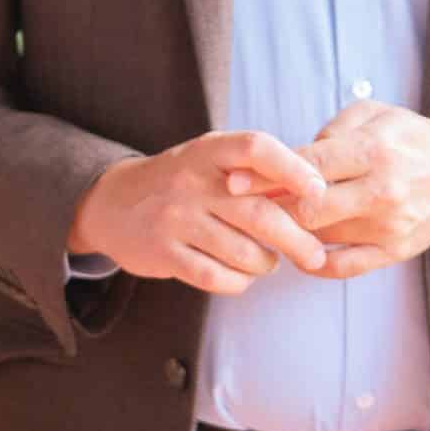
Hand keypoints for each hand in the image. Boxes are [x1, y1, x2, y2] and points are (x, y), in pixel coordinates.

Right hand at [67, 130, 329, 293]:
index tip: (319, 190)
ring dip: (266, 263)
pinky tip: (241, 274)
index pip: (256, 148)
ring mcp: (175, 219)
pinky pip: (217, 278)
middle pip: (260, 214)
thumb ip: (253, 172)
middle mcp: (190, 182)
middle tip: (314, 255)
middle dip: (297, 240)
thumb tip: (315, 195)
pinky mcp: (164, 253)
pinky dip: (239, 282)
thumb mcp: (208, 160)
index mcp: (207, 151)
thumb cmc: (179, 182)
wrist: (111, 202)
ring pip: (243, 252)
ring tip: (268, 261)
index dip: (294, 168)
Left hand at [238, 102, 429, 280]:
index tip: (232, 180)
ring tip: (266, 223)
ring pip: (321, 237)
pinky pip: (344, 267)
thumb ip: (328, 131)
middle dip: (270, 207)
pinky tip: (299, 250)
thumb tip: (286, 158)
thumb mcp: (373, 114)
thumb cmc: (409, 138)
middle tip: (243, 205)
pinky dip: (314, 263)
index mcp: (374, 150)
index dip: (264, 176)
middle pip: (309, 208)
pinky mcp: (396, 252)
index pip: (308, 166)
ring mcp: (390, 226)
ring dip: (289, 232)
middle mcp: (382, 190)